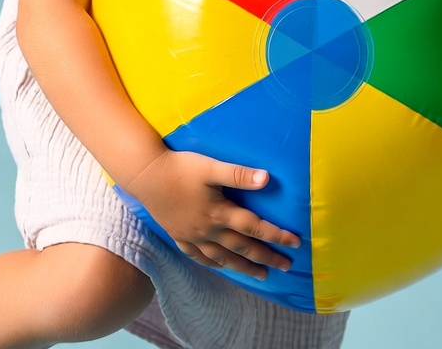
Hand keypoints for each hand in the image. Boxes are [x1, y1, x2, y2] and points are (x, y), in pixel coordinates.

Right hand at [124, 149, 299, 278]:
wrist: (145, 176)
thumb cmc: (180, 167)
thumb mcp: (211, 167)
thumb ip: (239, 174)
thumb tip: (268, 178)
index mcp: (219, 212)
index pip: (254, 227)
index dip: (276, 235)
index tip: (295, 243)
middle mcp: (208, 229)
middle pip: (242, 247)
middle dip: (266, 257)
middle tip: (285, 267)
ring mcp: (192, 236)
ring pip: (223, 257)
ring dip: (244, 266)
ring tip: (260, 275)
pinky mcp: (178, 236)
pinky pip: (199, 256)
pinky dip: (213, 263)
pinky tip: (220, 266)